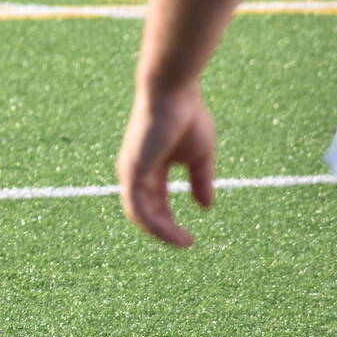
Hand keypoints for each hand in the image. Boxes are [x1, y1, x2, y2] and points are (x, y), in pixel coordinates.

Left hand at [115, 83, 216, 247]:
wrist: (173, 93)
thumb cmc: (185, 116)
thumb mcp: (199, 156)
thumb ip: (200, 181)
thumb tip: (205, 208)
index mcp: (149, 169)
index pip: (154, 204)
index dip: (169, 223)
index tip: (189, 239)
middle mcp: (135, 172)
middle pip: (144, 213)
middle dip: (164, 232)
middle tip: (185, 243)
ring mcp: (130, 172)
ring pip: (139, 214)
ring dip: (161, 232)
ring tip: (182, 242)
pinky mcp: (132, 170)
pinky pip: (138, 207)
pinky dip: (154, 224)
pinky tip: (172, 233)